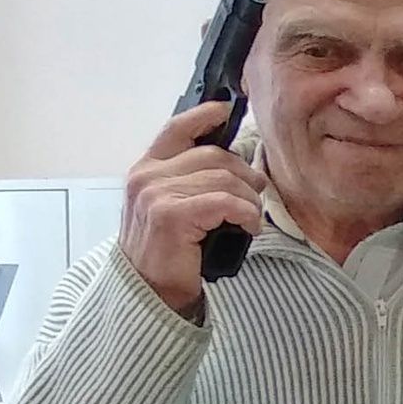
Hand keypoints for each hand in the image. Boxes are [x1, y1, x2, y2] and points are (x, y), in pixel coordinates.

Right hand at [120, 101, 265, 315]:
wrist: (148, 293)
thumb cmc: (168, 253)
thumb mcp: (174, 208)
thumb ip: (190, 181)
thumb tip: (233, 163)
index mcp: (147, 170)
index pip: (177, 128)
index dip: (205, 116)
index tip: (227, 110)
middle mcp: (147, 177)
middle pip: (214, 155)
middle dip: (245, 175)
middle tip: (255, 196)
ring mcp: (156, 194)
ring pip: (225, 178)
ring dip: (248, 200)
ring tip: (249, 219)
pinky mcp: (171, 214)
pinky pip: (226, 202)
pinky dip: (246, 215)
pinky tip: (248, 230)